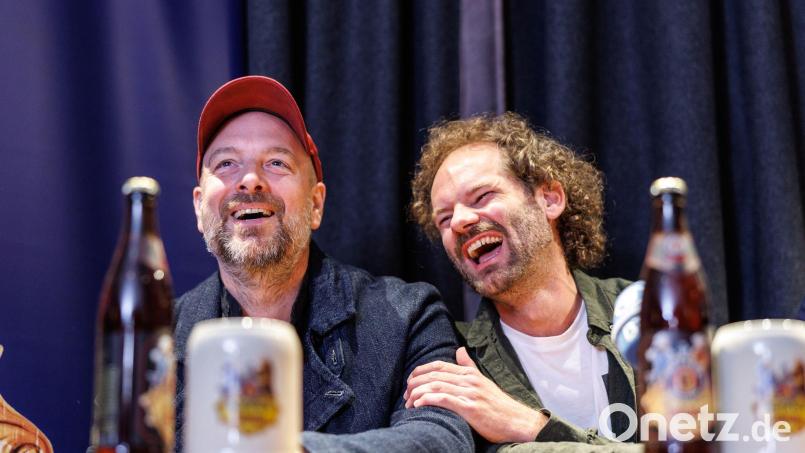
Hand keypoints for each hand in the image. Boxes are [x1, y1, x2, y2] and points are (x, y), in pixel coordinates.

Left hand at [404, 347, 546, 442]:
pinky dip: (429, 400)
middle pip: (434, 376)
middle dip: (415, 384)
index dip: (420, 372)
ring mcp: (470, 393)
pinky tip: (419, 405)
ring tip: (408, 403)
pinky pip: (445, 400)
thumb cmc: (499, 405)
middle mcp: (469, 380)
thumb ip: (469, 366)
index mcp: (470, 373)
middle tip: (405, 395)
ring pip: (436, 386)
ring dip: (418, 394)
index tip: (410, 381)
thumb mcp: (483, 381)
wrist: (517, 421)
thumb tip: (459, 350)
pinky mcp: (471, 408)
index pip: (439, 366)